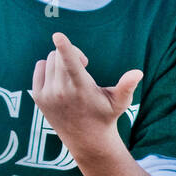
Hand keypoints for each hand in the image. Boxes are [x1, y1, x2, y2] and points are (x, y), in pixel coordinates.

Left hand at [32, 32, 142, 156]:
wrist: (86, 140)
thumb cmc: (106, 116)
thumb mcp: (120, 102)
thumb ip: (127, 86)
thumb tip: (138, 73)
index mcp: (82, 89)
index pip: (72, 65)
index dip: (66, 48)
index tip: (57, 35)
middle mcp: (61, 92)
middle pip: (60, 55)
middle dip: (72, 54)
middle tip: (84, 67)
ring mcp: (47, 95)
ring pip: (50, 59)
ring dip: (61, 61)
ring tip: (72, 76)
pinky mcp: (38, 97)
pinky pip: (40, 67)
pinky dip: (48, 67)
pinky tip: (59, 79)